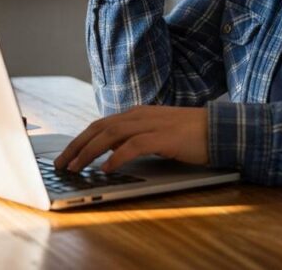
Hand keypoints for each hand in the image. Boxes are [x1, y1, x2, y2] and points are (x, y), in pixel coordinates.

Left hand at [54, 106, 208, 172]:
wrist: (220, 129)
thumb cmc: (189, 135)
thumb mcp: (156, 134)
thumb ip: (135, 138)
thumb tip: (111, 153)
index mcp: (137, 114)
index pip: (101, 124)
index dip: (80, 139)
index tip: (65, 155)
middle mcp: (140, 115)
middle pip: (100, 127)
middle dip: (77, 145)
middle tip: (61, 164)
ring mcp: (152, 124)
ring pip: (111, 135)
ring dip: (89, 152)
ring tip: (76, 167)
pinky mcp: (164, 137)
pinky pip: (134, 145)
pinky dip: (117, 157)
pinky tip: (106, 168)